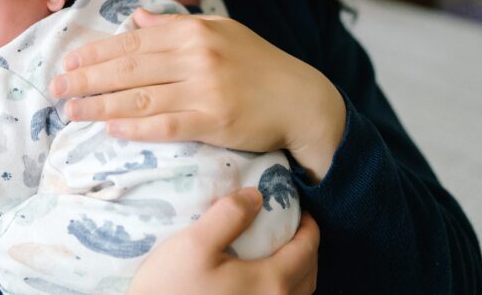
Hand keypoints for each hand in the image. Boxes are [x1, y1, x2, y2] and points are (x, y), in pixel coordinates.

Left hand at [51, 9, 345, 182]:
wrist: (302, 99)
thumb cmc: (258, 64)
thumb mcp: (220, 32)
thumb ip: (175, 25)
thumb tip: (136, 18)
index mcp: (193, 32)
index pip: (133, 41)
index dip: (97, 51)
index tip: (69, 60)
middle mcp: (196, 57)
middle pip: (129, 68)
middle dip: (87, 77)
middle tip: (56, 86)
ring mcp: (204, 90)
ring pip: (139, 97)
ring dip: (100, 105)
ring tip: (71, 109)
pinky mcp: (214, 122)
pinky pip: (164, 125)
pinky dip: (134, 127)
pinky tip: (110, 129)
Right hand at [129, 188, 319, 294]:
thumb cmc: (172, 287)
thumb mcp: (194, 243)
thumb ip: (229, 215)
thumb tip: (256, 196)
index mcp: (271, 283)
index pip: (306, 250)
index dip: (310, 228)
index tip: (303, 212)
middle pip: (309, 275)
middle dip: (307, 250)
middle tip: (294, 230)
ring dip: (298, 273)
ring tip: (281, 255)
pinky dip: (285, 291)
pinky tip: (262, 283)